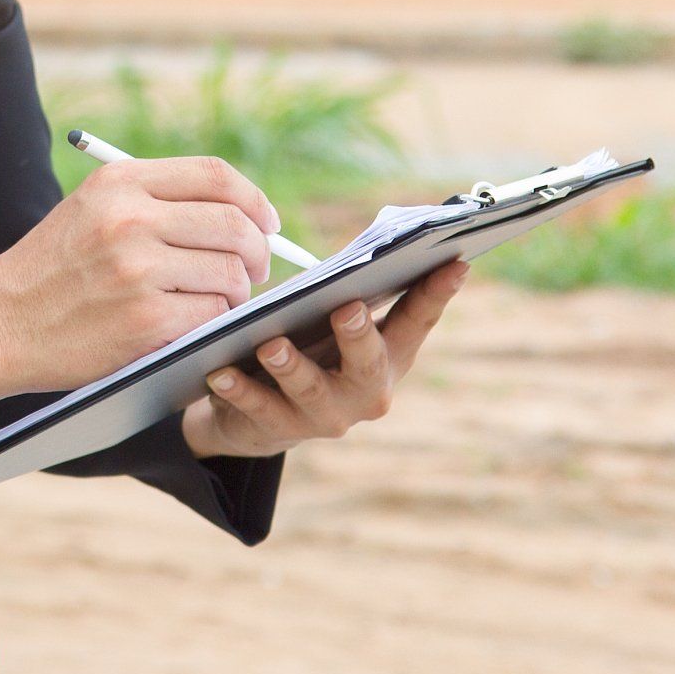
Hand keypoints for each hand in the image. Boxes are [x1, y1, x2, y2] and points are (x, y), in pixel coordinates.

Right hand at [0, 157, 277, 425]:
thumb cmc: (53, 269)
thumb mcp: (91, 210)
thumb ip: (155, 200)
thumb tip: (240, 213)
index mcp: (119, 183)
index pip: (215, 175)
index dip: (253, 200)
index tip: (267, 223)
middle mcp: (130, 218)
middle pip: (232, 222)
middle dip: (257, 250)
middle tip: (256, 269)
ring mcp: (138, 269)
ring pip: (229, 272)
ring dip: (237, 291)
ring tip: (220, 300)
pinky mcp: (146, 319)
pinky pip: (212, 312)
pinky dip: (215, 320)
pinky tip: (195, 322)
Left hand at [179, 258, 470, 459]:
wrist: (263, 415)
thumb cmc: (312, 344)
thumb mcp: (334, 318)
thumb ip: (355, 288)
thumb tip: (378, 243)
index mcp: (389, 354)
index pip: (418, 320)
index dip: (438, 293)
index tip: (455, 262)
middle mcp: (365, 390)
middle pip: (368, 363)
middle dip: (358, 336)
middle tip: (347, 309)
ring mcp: (324, 415)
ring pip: (310, 391)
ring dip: (291, 366)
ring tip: (271, 345)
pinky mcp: (278, 430)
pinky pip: (258, 409)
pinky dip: (239, 389)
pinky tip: (219, 371)